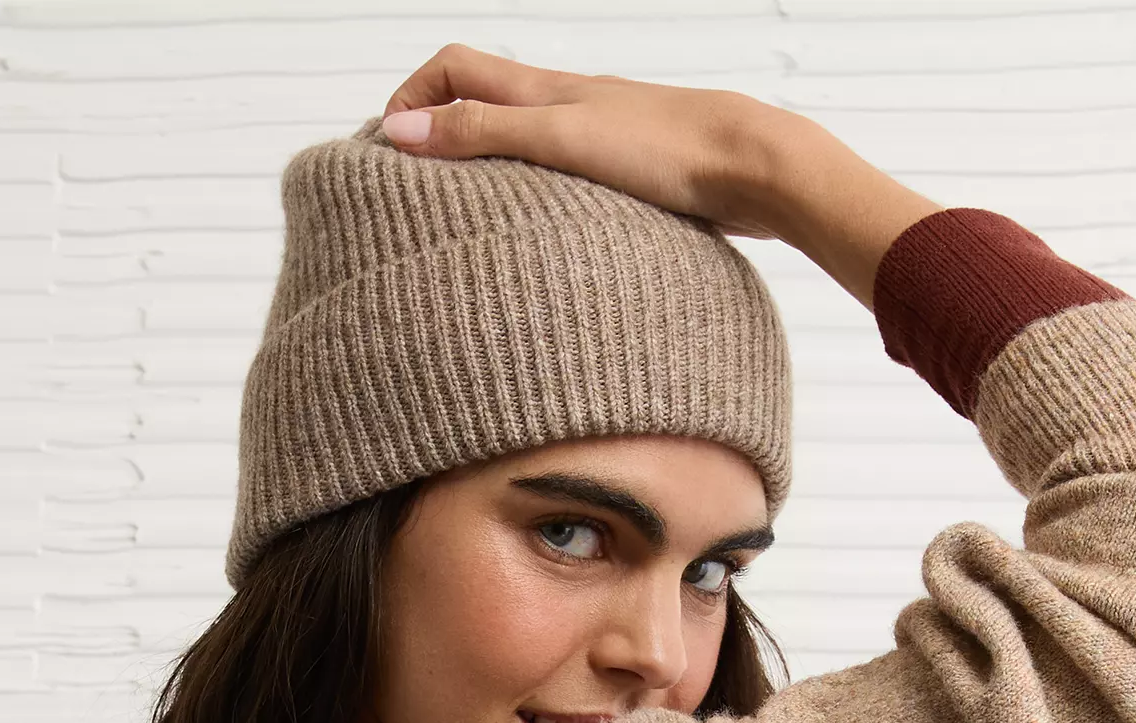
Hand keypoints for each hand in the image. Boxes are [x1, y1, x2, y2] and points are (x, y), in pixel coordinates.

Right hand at [379, 47, 939, 306]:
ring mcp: (601, 140)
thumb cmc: (666, 151)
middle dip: (438, 134)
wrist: (754, 171)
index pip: (453, 70)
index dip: (409, 98)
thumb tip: (394, 131)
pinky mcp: (632, 177)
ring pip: (524, 142)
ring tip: (460, 222)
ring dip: (485, 169)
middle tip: (407, 190)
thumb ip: (479, 136)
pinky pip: (563, 178)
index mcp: (544, 89)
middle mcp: (569, 106)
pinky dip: (532, 197)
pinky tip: (536, 240)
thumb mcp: (557, 140)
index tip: (380, 150)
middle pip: (484, 103)